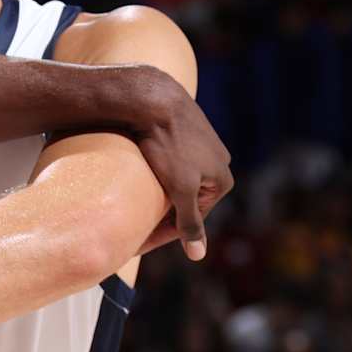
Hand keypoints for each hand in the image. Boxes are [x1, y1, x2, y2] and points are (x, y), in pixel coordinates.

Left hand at [126, 69, 232, 260]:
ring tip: (128, 206)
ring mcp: (203, 144)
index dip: (162, 235)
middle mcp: (219, 161)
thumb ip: (190, 222)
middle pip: (185, 200)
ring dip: (155, 194)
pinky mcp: (185, 131)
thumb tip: (199, 255)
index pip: (191, 219)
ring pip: (176, 181)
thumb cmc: (168, 144)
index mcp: (223, 180)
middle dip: (159, 215)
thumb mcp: (181, 188)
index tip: (136, 245)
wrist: (154, 96)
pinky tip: (134, 179)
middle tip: (129, 228)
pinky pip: (171, 161)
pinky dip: (154, 173)